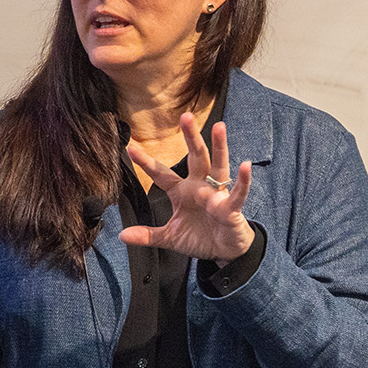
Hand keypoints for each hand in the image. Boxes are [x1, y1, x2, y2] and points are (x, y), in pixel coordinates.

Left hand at [122, 114, 254, 263]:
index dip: (146, 162)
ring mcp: (217, 195)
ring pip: (218, 166)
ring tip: (220, 127)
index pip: (162, 174)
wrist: (224, 251)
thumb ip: (148, 235)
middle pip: (195, 157)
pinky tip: (245, 166)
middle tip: (185, 116)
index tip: (130, 148)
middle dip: (191, 137)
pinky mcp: (231, 207)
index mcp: (182, 191)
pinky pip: (238, 192)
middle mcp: (200, 186)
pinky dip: (243, 180)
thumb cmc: (199, 237)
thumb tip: (122, 235)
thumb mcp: (170, 237)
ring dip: (219, 147)